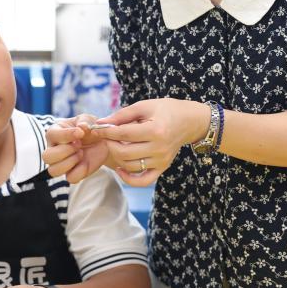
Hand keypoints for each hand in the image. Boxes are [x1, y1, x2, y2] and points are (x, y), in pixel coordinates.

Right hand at [43, 114, 110, 183]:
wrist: (102, 142)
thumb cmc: (90, 129)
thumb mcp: (88, 120)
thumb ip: (84, 121)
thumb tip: (81, 127)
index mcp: (55, 133)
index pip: (51, 135)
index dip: (66, 135)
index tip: (80, 133)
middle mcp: (53, 149)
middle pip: (46, 157)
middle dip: (65, 151)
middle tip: (79, 144)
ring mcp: (61, 163)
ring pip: (54, 170)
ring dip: (70, 162)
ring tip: (81, 153)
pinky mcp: (72, 173)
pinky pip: (70, 178)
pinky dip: (80, 171)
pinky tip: (86, 162)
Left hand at [96, 98, 210, 186]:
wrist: (189, 121)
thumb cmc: (165, 110)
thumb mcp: (144, 106)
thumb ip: (122, 115)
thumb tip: (101, 123)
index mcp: (156, 130)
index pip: (123, 134)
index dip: (107, 131)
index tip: (97, 128)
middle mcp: (159, 148)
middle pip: (124, 152)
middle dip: (109, 144)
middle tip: (106, 136)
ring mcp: (161, 160)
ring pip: (129, 165)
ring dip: (116, 157)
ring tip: (115, 145)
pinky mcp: (162, 168)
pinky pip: (142, 181)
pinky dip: (128, 179)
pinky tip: (119, 168)